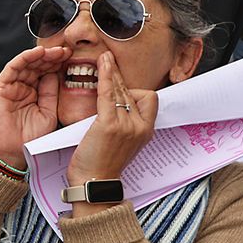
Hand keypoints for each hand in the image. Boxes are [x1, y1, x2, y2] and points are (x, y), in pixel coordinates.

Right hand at [0, 46, 72, 168]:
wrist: (12, 152)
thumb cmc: (29, 138)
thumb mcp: (49, 113)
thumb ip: (52, 93)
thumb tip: (56, 73)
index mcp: (34, 94)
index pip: (46, 74)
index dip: (59, 65)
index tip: (73, 58)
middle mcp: (22, 88)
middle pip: (37, 66)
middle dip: (52, 57)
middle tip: (66, 51)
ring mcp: (11, 87)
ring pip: (26, 64)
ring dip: (41, 55)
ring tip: (56, 51)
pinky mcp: (1, 87)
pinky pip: (13, 67)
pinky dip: (25, 57)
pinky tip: (38, 52)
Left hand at [65, 51, 156, 188]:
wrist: (93, 183)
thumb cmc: (102, 164)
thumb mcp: (124, 143)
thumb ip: (126, 124)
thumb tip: (120, 105)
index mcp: (146, 131)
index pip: (149, 99)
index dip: (135, 90)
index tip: (122, 85)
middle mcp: (140, 126)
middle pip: (132, 92)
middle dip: (119, 78)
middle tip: (108, 61)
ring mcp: (126, 125)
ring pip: (120, 91)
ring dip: (111, 75)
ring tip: (103, 60)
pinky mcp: (109, 125)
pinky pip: (108, 94)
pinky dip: (105, 76)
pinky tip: (103, 63)